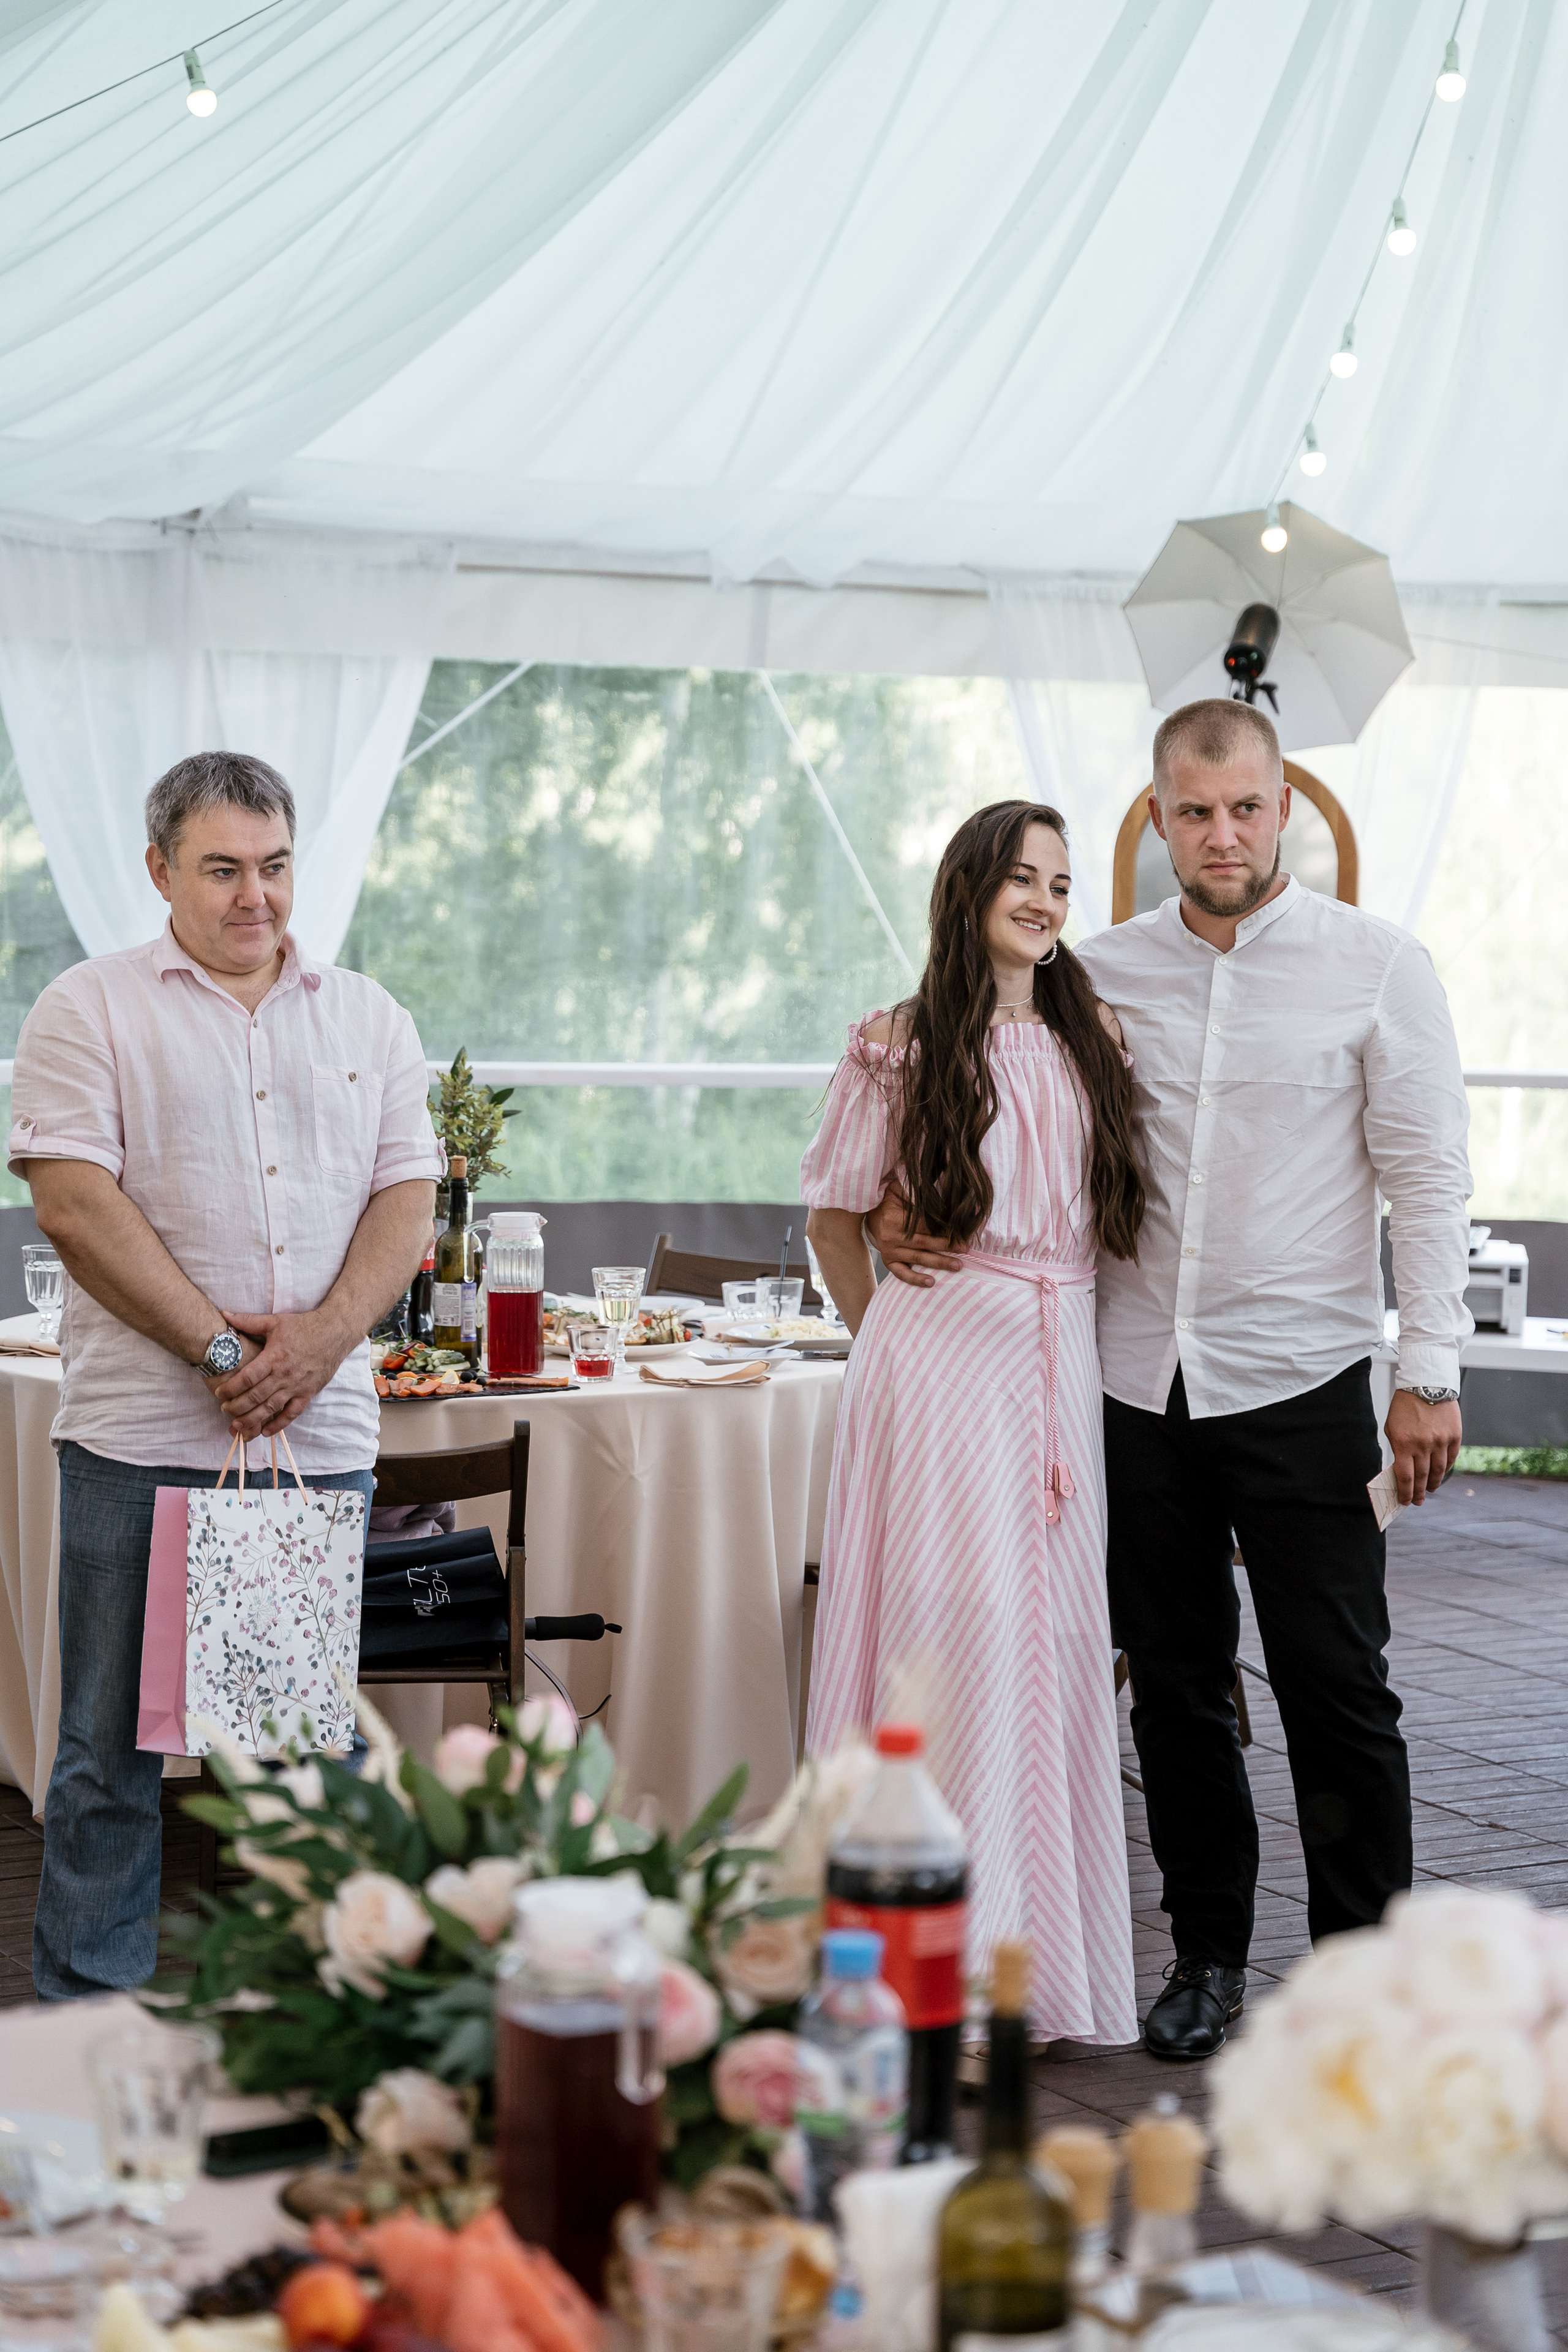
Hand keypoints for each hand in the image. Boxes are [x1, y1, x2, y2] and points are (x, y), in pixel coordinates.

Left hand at [211, 1308, 353, 1438]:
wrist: (335, 1332)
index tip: (219, 1392)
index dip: (231, 1387)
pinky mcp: (308, 1393)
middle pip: (256, 1396)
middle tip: (224, 1410)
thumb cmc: (304, 1326)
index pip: (248, 1377)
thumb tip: (223, 1314)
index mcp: (275, 1357)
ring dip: (252, 1419)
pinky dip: (278, 1424)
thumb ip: (248, 1321)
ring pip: (271, 1408)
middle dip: (237, 1406)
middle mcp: (285, 1375)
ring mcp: (297, 1386)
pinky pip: (292, 1413)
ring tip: (237, 1426)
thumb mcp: (275, 1321)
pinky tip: (265, 1431)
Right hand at [864, 1184, 966, 1289]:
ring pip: (917, 1258)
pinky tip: (930, 1282)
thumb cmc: (890, 1201)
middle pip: (924, 1242)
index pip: (924, 1225)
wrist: (871, 1214)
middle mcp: (891, 1237)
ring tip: (957, 1265)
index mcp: (894, 1218)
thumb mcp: (899, 1190)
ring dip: (939, 1262)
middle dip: (946, 1246)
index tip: (960, 1232)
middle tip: (964, 1249)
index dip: (943, 1228)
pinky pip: (902, 1273)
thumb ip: (917, 1194)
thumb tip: (941, 1199)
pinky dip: (915, 1279)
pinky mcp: (888, 1261)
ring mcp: (889, 1251)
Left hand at [1385, 1388, 1461, 1506]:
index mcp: (1403, 1443)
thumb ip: (1398, 1449)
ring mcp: (1440, 1441)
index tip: (1405, 1501)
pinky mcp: (1454, 1436)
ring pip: (1438, 1471)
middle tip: (1418, 1501)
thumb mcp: (1392, 1427)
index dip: (1405, 1492)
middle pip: (1421, 1477)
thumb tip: (1402, 1470)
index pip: (1405, 1477)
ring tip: (1429, 1489)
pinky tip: (1440, 1474)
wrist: (1427, 1384)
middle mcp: (1423, 1445)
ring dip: (1433, 1483)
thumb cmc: (1406, 1405)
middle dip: (1419, 1492)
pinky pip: (1450, 1459)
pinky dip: (1445, 1469)